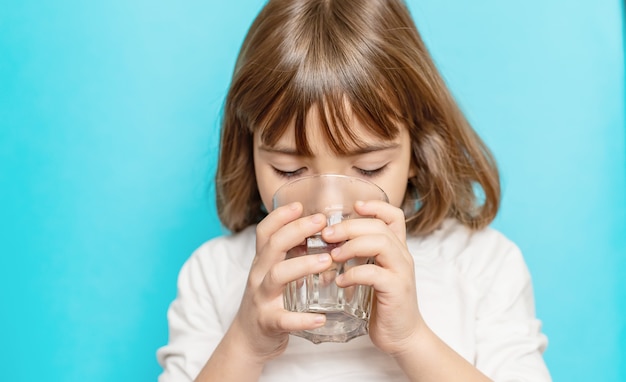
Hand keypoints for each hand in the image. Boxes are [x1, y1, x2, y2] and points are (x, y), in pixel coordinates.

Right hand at [231, 202, 331, 362]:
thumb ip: (293, 254)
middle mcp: (259, 276)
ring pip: (277, 276)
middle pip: (272, 246)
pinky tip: (320, 318)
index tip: (300, 204)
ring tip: (327, 261)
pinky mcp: (267, 323)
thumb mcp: (275, 272)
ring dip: (302, 265)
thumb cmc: (269, 300)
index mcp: (262, 262)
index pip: (265, 232)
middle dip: (296, 230)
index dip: (280, 215)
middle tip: (321, 222)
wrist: (248, 340)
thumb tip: (326, 233)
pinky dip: (302, 319)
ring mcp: (262, 299)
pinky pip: (283, 319)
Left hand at [321, 200, 425, 354]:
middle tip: (327, 234)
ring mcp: (401, 272)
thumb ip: (359, 258)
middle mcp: (402, 256)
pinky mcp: (396, 290)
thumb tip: (325, 245)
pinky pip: (374, 273)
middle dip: (350, 226)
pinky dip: (353, 273)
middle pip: (380, 226)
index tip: (354, 206)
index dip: (375, 206)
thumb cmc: (382, 304)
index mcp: (397, 249)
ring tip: (333, 256)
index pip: (394, 216)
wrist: (402, 336)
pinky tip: (339, 281)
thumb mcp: (372, 274)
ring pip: (381, 243)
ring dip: (352, 246)